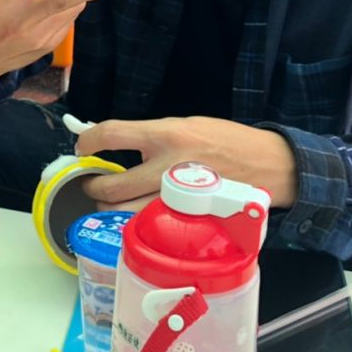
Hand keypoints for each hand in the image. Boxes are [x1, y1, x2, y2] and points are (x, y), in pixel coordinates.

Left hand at [78, 116, 297, 210]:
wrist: (269, 165)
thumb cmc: (228, 141)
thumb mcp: (187, 125)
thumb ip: (152, 136)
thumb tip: (117, 142)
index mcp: (166, 135)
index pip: (111, 134)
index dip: (88, 141)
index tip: (82, 147)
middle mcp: (167, 167)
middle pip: (112, 186)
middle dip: (93, 186)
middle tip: (93, 184)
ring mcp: (177, 199)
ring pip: (125, 214)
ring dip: (109, 210)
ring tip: (109, 202)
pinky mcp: (187, 221)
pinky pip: (150, 226)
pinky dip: (135, 223)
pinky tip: (135, 216)